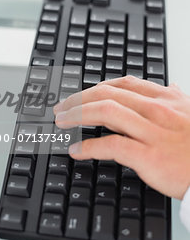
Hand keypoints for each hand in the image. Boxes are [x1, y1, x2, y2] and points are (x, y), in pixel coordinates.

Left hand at [54, 76, 189, 199]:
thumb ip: (178, 97)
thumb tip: (172, 85)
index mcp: (165, 99)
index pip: (122, 84)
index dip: (95, 87)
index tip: (80, 95)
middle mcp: (157, 110)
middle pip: (107, 94)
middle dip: (78, 99)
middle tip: (61, 107)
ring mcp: (152, 132)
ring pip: (104, 112)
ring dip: (76, 115)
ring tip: (62, 122)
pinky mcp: (149, 155)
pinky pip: (111, 145)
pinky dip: (87, 147)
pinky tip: (76, 151)